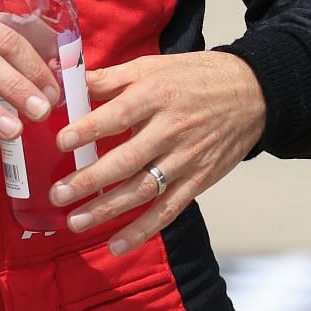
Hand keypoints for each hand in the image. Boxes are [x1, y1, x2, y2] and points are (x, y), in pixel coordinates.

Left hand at [49, 52, 264, 254]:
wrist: (252, 94)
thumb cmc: (194, 77)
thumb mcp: (152, 66)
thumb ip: (112, 77)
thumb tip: (71, 81)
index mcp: (157, 95)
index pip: (119, 115)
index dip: (89, 129)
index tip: (61, 142)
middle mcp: (172, 130)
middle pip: (127, 159)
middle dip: (90, 180)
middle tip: (59, 194)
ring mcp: (186, 159)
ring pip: (144, 189)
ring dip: (108, 209)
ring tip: (76, 221)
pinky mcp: (199, 181)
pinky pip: (168, 209)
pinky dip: (143, 229)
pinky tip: (117, 244)